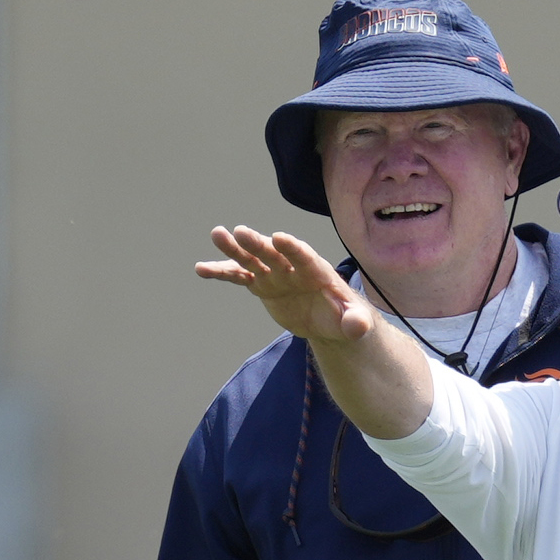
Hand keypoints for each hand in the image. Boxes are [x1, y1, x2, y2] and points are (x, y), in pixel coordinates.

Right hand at [197, 226, 376, 345]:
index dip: (292, 248)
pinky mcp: (262, 284)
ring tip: (217, 234)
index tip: (278, 238)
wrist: (329, 319)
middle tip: (240, 232)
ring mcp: (274, 274)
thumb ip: (356, 321)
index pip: (304, 257)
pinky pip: (239, 277)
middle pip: (273, 253)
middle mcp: (291, 267)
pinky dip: (222, 273)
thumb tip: (358, 327)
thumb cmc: (344, 316)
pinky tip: (201, 270)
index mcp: (315, 270)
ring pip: (252, 259)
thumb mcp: (353, 322)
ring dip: (234, 249)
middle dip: (258, 244)